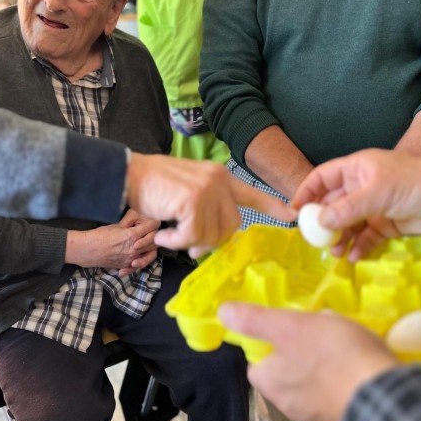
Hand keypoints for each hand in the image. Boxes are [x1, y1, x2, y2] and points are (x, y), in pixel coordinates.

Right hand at [65, 208, 158, 271]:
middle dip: (155, 235)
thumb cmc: (100, 236)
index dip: (155, 223)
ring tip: (149, 243)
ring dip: (151, 248)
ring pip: (150, 254)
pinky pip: (140, 264)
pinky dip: (143, 259)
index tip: (155, 220)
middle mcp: (135, 249)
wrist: (88, 250)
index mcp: (133, 236)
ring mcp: (131, 259)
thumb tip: (139, 217)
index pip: (151, 228)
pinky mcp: (127, 265)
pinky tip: (141, 255)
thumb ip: (130, 224)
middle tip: (153, 231)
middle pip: (154, 242)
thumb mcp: (117, 226)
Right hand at [127, 153, 296, 255]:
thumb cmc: (154, 187)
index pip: (252, 194)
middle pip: (230, 227)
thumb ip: (205, 213)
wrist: (129, 174)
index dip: (272, 206)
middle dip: (209, 241)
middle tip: (188, 245)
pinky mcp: (193, 200)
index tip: (291, 215)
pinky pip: (191, 236)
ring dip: (186, 242)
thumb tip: (207, 245)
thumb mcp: (187, 194)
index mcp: (220, 178)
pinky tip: (163, 233)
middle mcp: (219, 180)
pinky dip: (175, 241)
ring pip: (210, 234)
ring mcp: (207, 189)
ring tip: (168, 233)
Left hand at [218, 303, 398, 420]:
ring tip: (342, 345)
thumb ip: (255, 320)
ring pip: (310, 382)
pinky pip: (334, 392)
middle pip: (284, 371)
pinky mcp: (341, 418)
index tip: (289, 327)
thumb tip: (222, 312)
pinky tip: (356, 365)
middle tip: (320, 332)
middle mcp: (285, 405)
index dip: (270, 342)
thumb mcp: (288, 326)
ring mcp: (315, 415)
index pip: (257, 361)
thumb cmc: (331, 355)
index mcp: (268, 383)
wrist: (382, 398)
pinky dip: (341, 379)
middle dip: (299, 352)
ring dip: (321, 366)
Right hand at [292, 149, 420, 259]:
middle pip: (333, 204)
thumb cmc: (416, 182)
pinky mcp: (386, 224)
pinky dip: (359, 247)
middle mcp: (362, 187)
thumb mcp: (378, 192)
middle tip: (314, 240)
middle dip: (322, 222)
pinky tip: (354, 257)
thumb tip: (319, 222)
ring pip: (348, 224)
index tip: (294, 212)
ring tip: (335, 253)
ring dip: (340, 238)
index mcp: (356, 169)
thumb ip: (347, 208)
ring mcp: (374, 206)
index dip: (306, 192)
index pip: (322, 178)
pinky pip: (366, 237)